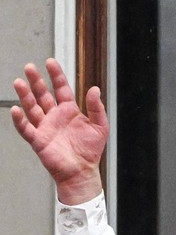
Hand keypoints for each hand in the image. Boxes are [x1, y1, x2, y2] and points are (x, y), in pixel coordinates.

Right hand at [11, 59, 106, 203]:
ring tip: (19, 82)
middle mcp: (55, 116)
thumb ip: (97, 108)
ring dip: (25, 95)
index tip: (50, 62)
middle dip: (37, 81)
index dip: (56, 76)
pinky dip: (20, 120)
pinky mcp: (38, 140)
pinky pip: (26, 128)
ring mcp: (45, 127)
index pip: (61, 89)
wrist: (83, 172)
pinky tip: (16, 110)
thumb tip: (94, 89)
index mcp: (69, 111)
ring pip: (32, 107)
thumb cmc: (91, 151)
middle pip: (43, 95)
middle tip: (30, 67)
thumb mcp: (100, 127)